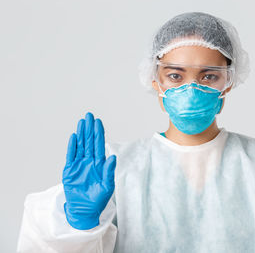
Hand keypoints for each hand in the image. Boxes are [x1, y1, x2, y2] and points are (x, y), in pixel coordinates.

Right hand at [62, 112, 116, 229]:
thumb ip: (109, 171)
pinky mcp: (70, 170)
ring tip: (82, 122)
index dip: (98, 133)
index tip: (98, 122)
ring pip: (80, 145)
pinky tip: (74, 137)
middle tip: (89, 115)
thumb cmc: (98, 199)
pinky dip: (72, 146)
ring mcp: (79, 165)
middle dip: (89, 128)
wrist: (85, 210)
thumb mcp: (107, 185)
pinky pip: (71, 156)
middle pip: (89, 141)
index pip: (99, 145)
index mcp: (99, 163)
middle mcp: (89, 161)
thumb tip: (113, 156)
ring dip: (81, 134)